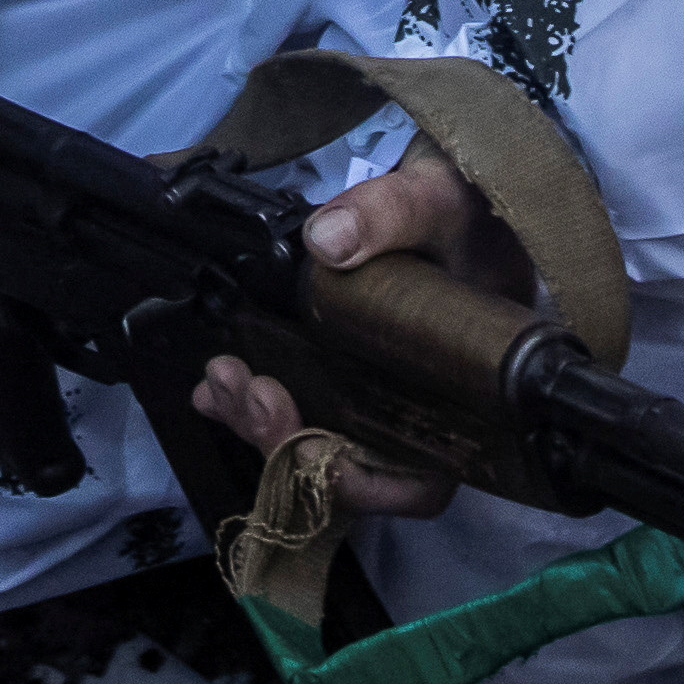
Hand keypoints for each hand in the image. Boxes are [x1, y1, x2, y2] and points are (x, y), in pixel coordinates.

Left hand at [185, 136, 530, 520]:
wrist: (445, 198)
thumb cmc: (460, 211)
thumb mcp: (434, 202)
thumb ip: (389, 214)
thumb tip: (327, 242)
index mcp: (465, 402)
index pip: (420, 485)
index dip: (361, 482)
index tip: (309, 444)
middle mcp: (420, 419)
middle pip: (350, 471)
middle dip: (286, 442)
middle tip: (248, 391)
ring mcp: (375, 403)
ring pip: (312, 446)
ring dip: (258, 421)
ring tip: (222, 376)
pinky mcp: (340, 380)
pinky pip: (295, 408)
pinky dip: (251, 401)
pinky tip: (218, 378)